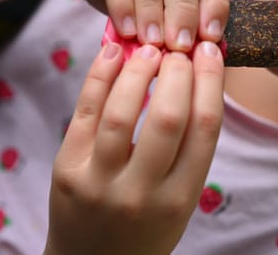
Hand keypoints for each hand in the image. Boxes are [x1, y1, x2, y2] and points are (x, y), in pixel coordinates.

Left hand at [45, 41, 223, 254]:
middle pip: (169, 117)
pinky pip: (84, 113)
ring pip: (122, 112)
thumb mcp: (177, 202)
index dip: (211, 81)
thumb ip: (187, 151)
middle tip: (180, 47)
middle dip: (179, 71)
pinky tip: (112, 52)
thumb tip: (195, 83)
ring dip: (139, 70)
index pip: (205, 128)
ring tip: (149, 47)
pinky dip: (99, 76)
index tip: (211, 52)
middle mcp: (141, 192)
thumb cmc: (143, 230)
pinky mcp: (66, 169)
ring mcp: (99, 182)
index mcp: (180, 199)